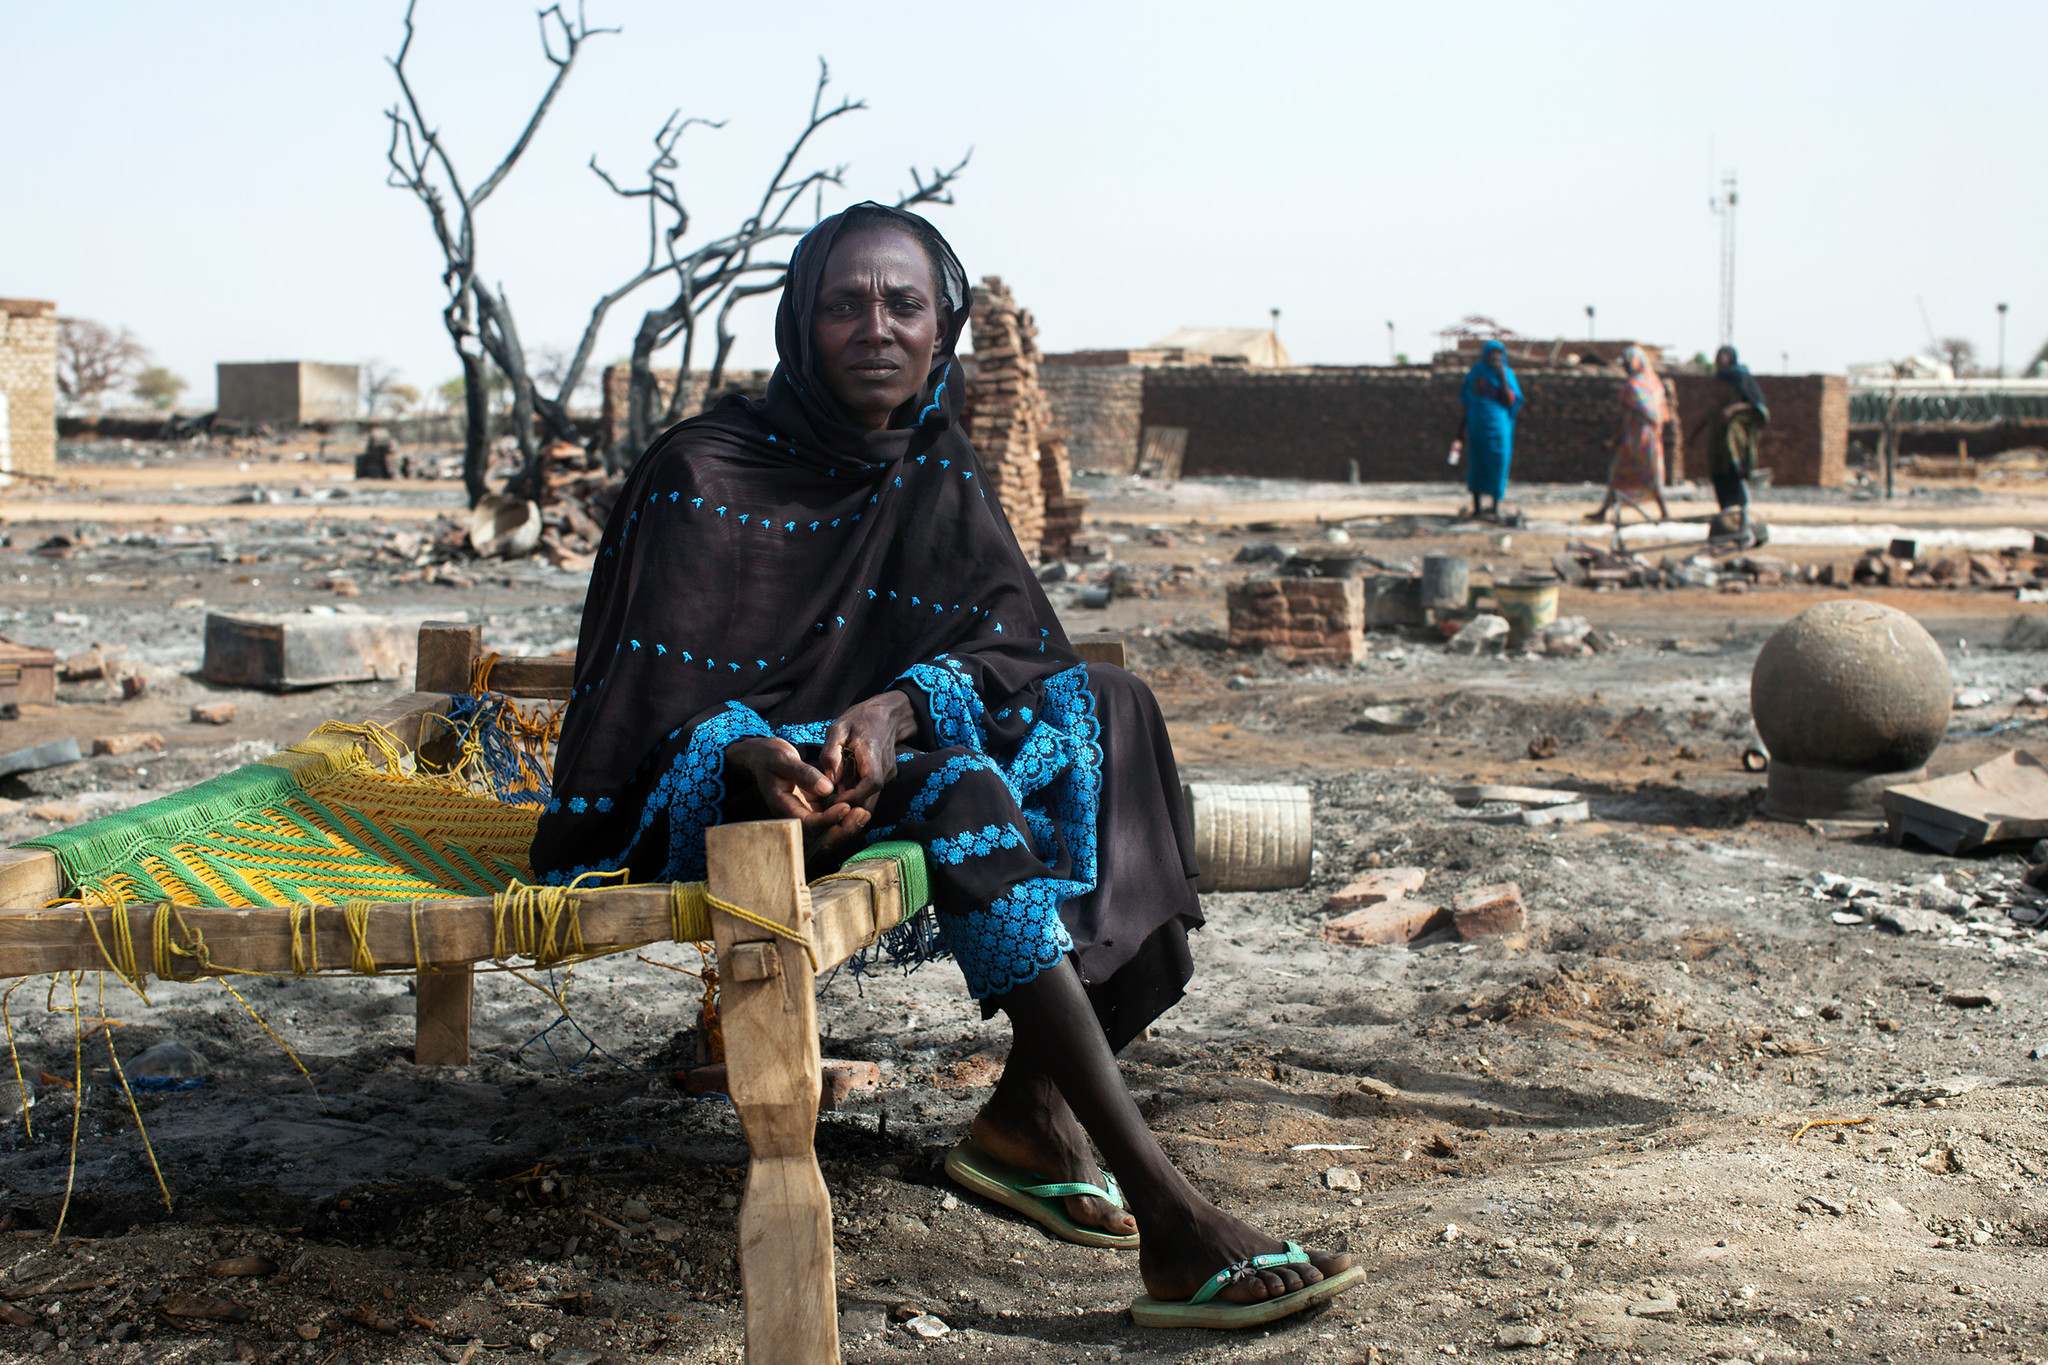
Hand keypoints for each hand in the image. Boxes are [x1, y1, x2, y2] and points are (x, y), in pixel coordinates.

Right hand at [723, 735, 866, 850]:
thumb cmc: (770, 755)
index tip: (846, 806)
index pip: (808, 823)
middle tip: (863, 814)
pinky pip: (832, 817)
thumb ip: (803, 773)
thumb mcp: (783, 758)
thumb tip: (827, 788)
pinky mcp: (814, 808)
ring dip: (847, 825)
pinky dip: (846, 815)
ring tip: (865, 812)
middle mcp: (794, 815)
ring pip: (828, 829)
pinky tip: (861, 805)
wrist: (763, 756)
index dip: (828, 819)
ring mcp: (805, 813)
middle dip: (842, 829)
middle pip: (820, 835)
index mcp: (782, 806)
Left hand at [818, 690, 918, 815]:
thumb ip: (831, 753)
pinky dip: (857, 796)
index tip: (836, 799)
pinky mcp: (885, 778)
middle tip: (830, 807)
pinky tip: (843, 789)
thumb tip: (830, 780)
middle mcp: (885, 769)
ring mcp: (887, 775)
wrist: (886, 715)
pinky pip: (871, 793)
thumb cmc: (859, 720)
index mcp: (873, 755)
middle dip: (851, 808)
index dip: (855, 795)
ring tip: (834, 797)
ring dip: (853, 802)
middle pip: (872, 799)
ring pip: (871, 799)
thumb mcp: (838, 728)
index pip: (872, 782)